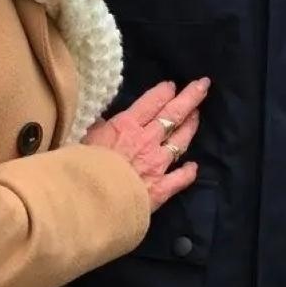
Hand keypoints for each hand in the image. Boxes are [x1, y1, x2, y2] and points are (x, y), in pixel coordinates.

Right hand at [83, 77, 207, 209]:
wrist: (89, 202)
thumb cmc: (82, 167)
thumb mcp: (83, 138)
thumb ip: (97, 128)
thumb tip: (101, 120)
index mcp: (127, 126)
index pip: (152, 102)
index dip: (164, 92)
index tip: (172, 85)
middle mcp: (148, 140)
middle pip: (174, 114)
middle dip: (190, 97)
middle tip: (203, 84)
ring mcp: (158, 164)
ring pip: (180, 141)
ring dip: (190, 127)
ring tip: (197, 116)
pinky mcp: (161, 189)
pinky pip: (180, 178)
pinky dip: (188, 172)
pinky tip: (194, 167)